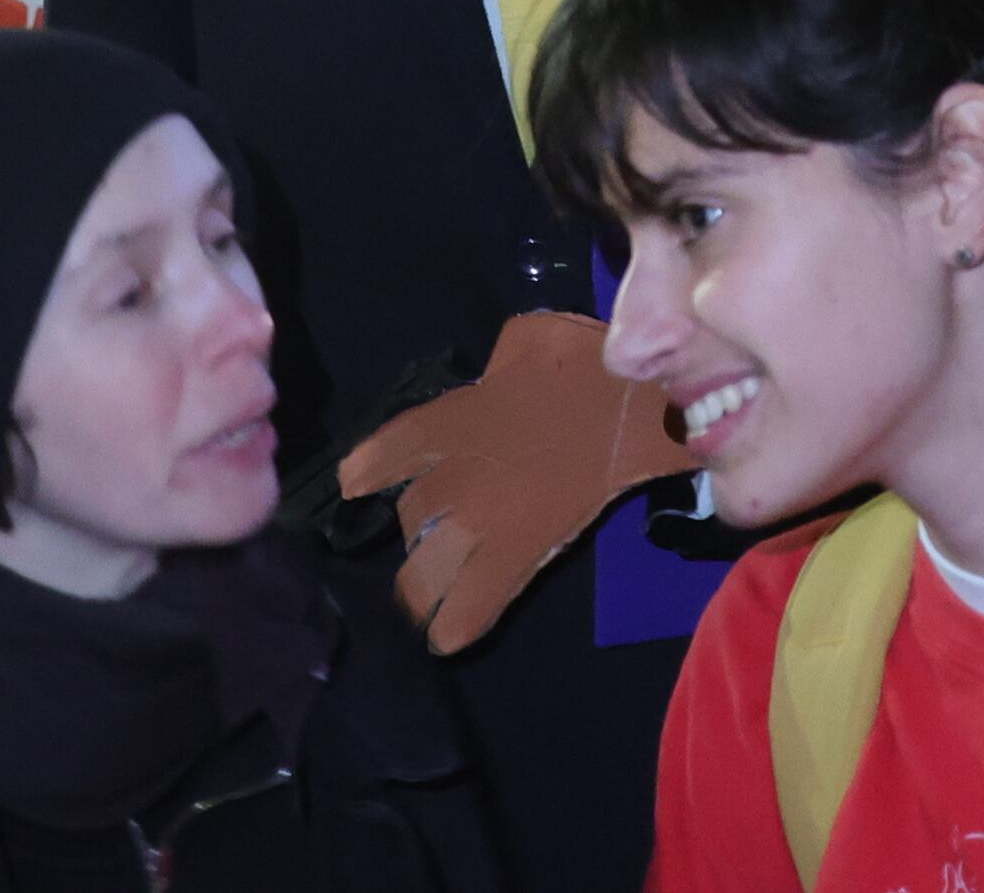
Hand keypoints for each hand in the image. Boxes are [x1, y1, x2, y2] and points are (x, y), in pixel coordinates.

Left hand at [333, 311, 697, 653]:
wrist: (628, 402)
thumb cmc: (579, 361)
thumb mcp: (522, 345)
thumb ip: (496, 372)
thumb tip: (499, 380)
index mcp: (447, 423)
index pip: (385, 455)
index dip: (366, 473)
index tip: (355, 485)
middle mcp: (448, 476)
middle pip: (408, 518)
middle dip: (417, 529)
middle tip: (433, 535)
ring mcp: (478, 523)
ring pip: (423, 572)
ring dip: (422, 584)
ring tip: (425, 600)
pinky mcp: (516, 555)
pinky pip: (472, 605)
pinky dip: (454, 626)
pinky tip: (445, 639)